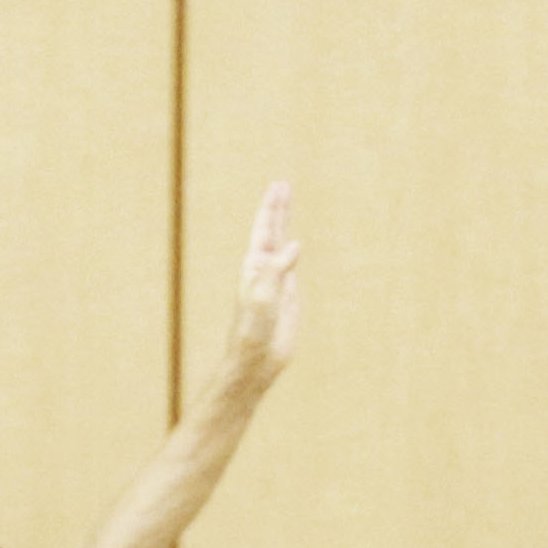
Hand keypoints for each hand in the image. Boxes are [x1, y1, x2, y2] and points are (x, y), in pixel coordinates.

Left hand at [219, 179, 303, 387]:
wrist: (255, 361)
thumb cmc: (251, 332)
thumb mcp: (263, 298)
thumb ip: (277, 270)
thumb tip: (294, 244)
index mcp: (254, 267)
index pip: (264, 230)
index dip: (272, 208)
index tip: (278, 187)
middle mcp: (263, 270)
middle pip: (273, 231)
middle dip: (278, 208)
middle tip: (283, 185)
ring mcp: (276, 282)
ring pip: (282, 246)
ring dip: (285, 225)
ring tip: (287, 205)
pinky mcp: (287, 296)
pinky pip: (292, 267)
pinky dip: (294, 252)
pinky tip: (295, 245)